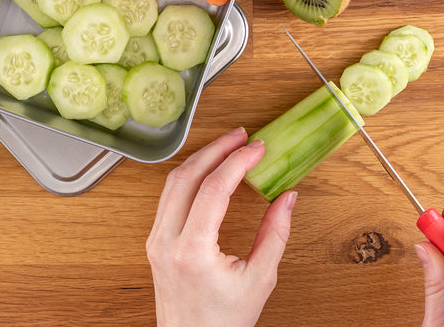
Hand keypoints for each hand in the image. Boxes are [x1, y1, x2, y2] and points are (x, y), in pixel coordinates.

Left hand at [146, 127, 297, 326]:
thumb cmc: (223, 323)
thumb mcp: (260, 280)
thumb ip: (275, 234)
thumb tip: (288, 198)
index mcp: (192, 251)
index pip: (214, 189)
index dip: (237, 162)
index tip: (257, 148)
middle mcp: (166, 241)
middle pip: (187, 176)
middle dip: (216, 149)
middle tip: (242, 136)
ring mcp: (156, 240)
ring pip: (173, 183)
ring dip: (201, 159)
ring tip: (227, 146)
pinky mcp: (155, 242)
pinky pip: (169, 197)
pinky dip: (190, 177)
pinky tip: (209, 170)